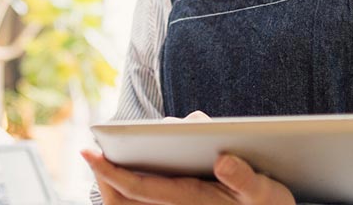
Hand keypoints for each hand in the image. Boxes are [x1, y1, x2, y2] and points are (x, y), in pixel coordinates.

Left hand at [82, 143, 294, 204]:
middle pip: (125, 197)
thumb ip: (244, 178)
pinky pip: (147, 195)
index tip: (88, 153)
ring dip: (118, 179)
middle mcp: (178, 204)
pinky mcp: (184, 199)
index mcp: (189, 199)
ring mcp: (178, 203)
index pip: (137, 188)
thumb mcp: (264, 192)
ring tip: (111, 157)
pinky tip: (140, 161)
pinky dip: (135, 180)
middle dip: (105, 175)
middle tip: (93, 152)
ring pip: (132, 198)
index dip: (109, 171)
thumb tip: (223, 161)